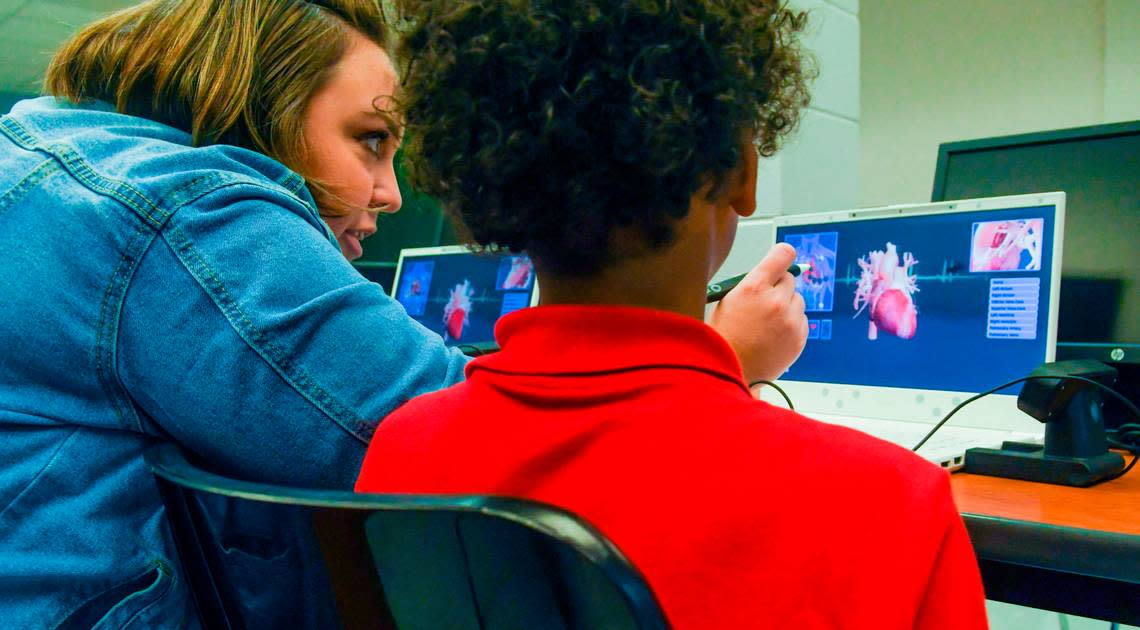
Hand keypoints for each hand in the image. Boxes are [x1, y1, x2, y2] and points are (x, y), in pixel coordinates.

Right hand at [707, 243, 807, 383]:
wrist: (730, 371)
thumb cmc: (725, 336)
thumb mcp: (729, 301)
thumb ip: (753, 284)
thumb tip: (772, 274)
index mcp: (753, 287)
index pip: (782, 255)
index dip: (783, 255)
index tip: (783, 258)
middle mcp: (775, 301)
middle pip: (790, 280)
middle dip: (779, 288)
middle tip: (765, 302)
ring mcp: (790, 320)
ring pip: (798, 300)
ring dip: (787, 307)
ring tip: (767, 323)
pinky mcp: (799, 337)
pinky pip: (802, 320)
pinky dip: (792, 324)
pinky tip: (774, 334)